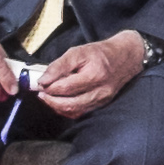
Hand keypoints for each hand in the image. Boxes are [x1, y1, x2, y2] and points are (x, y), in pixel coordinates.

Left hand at [30, 33, 150, 116]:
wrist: (126, 57)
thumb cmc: (101, 53)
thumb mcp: (78, 52)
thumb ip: (59, 66)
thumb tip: (42, 81)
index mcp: (94, 75)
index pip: (65, 87)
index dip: (48, 87)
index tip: (38, 83)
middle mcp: (100, 91)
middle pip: (69, 104)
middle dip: (50, 100)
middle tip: (40, 93)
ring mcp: (102, 100)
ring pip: (74, 111)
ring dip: (57, 107)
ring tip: (48, 97)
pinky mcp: (102, 104)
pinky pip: (81, 112)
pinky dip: (67, 110)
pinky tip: (60, 102)